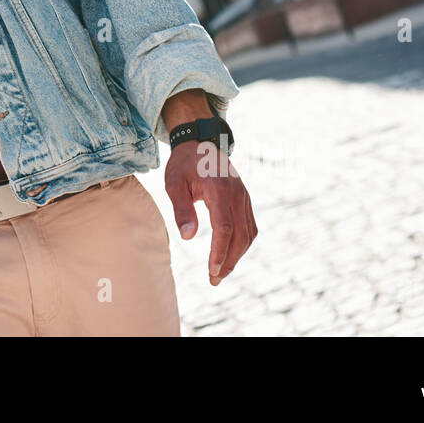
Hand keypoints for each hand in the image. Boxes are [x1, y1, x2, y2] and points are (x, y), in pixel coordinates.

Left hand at [164, 136, 257, 285]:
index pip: (224, 227)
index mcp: (220, 189)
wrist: (199, 143)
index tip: (212, 270)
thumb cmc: (183, 165)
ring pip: (248, 232)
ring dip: (237, 254)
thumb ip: (181, 209)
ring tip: (221, 272)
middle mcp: (237, 193)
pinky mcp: (244, 199)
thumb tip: (187, 237)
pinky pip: (249, 225)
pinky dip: (242, 243)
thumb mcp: (174, 184)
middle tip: (214, 279)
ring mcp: (244, 196)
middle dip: (229, 260)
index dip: (220, 251)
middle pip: (241, 234)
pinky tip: (230, 254)